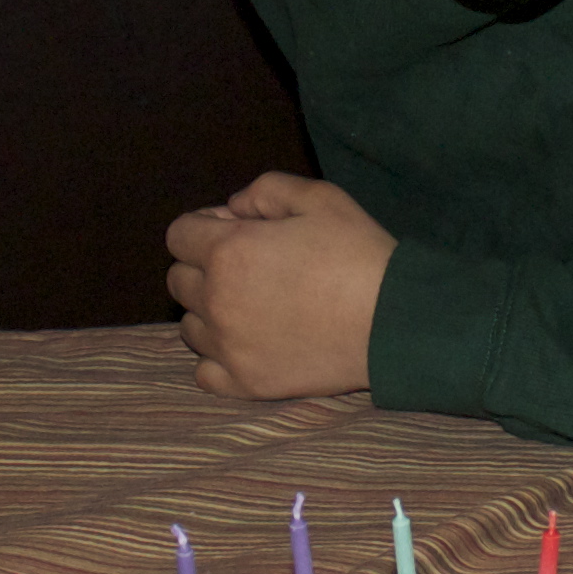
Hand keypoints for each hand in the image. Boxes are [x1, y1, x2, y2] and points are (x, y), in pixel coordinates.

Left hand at [164, 173, 390, 401]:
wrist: (394, 322)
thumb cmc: (359, 253)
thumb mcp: (319, 197)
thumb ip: (265, 190)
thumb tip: (232, 208)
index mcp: (228, 249)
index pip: (178, 235)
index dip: (204, 227)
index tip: (235, 232)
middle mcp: (217, 299)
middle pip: (179, 280)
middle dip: (204, 267)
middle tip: (249, 268)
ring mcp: (228, 347)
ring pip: (190, 327)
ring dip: (210, 314)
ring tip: (253, 308)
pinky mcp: (246, 383)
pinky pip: (204, 372)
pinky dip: (218, 358)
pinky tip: (248, 345)